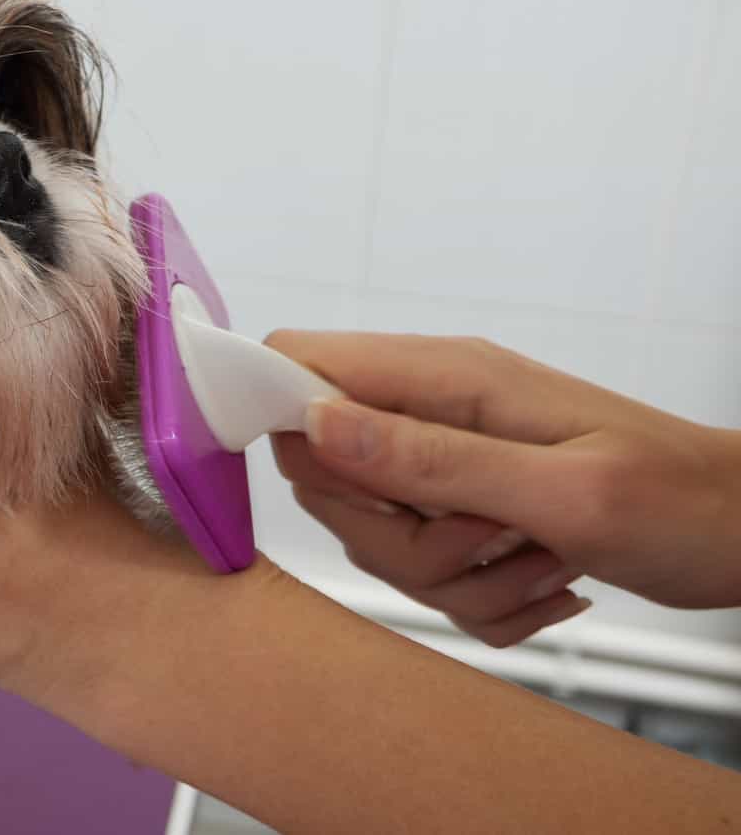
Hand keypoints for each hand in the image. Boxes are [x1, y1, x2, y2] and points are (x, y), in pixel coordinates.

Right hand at [265, 331, 740, 645]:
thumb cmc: (680, 501)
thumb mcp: (558, 491)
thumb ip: (430, 457)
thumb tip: (314, 420)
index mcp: (444, 377)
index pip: (298, 361)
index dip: (283, 420)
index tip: (348, 488)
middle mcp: (431, 411)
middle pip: (325, 475)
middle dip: (395, 535)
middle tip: (484, 536)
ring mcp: (445, 464)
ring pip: (374, 536)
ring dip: (451, 577)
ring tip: (537, 559)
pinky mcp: (463, 511)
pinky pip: (421, 575)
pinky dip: (481, 601)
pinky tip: (546, 578)